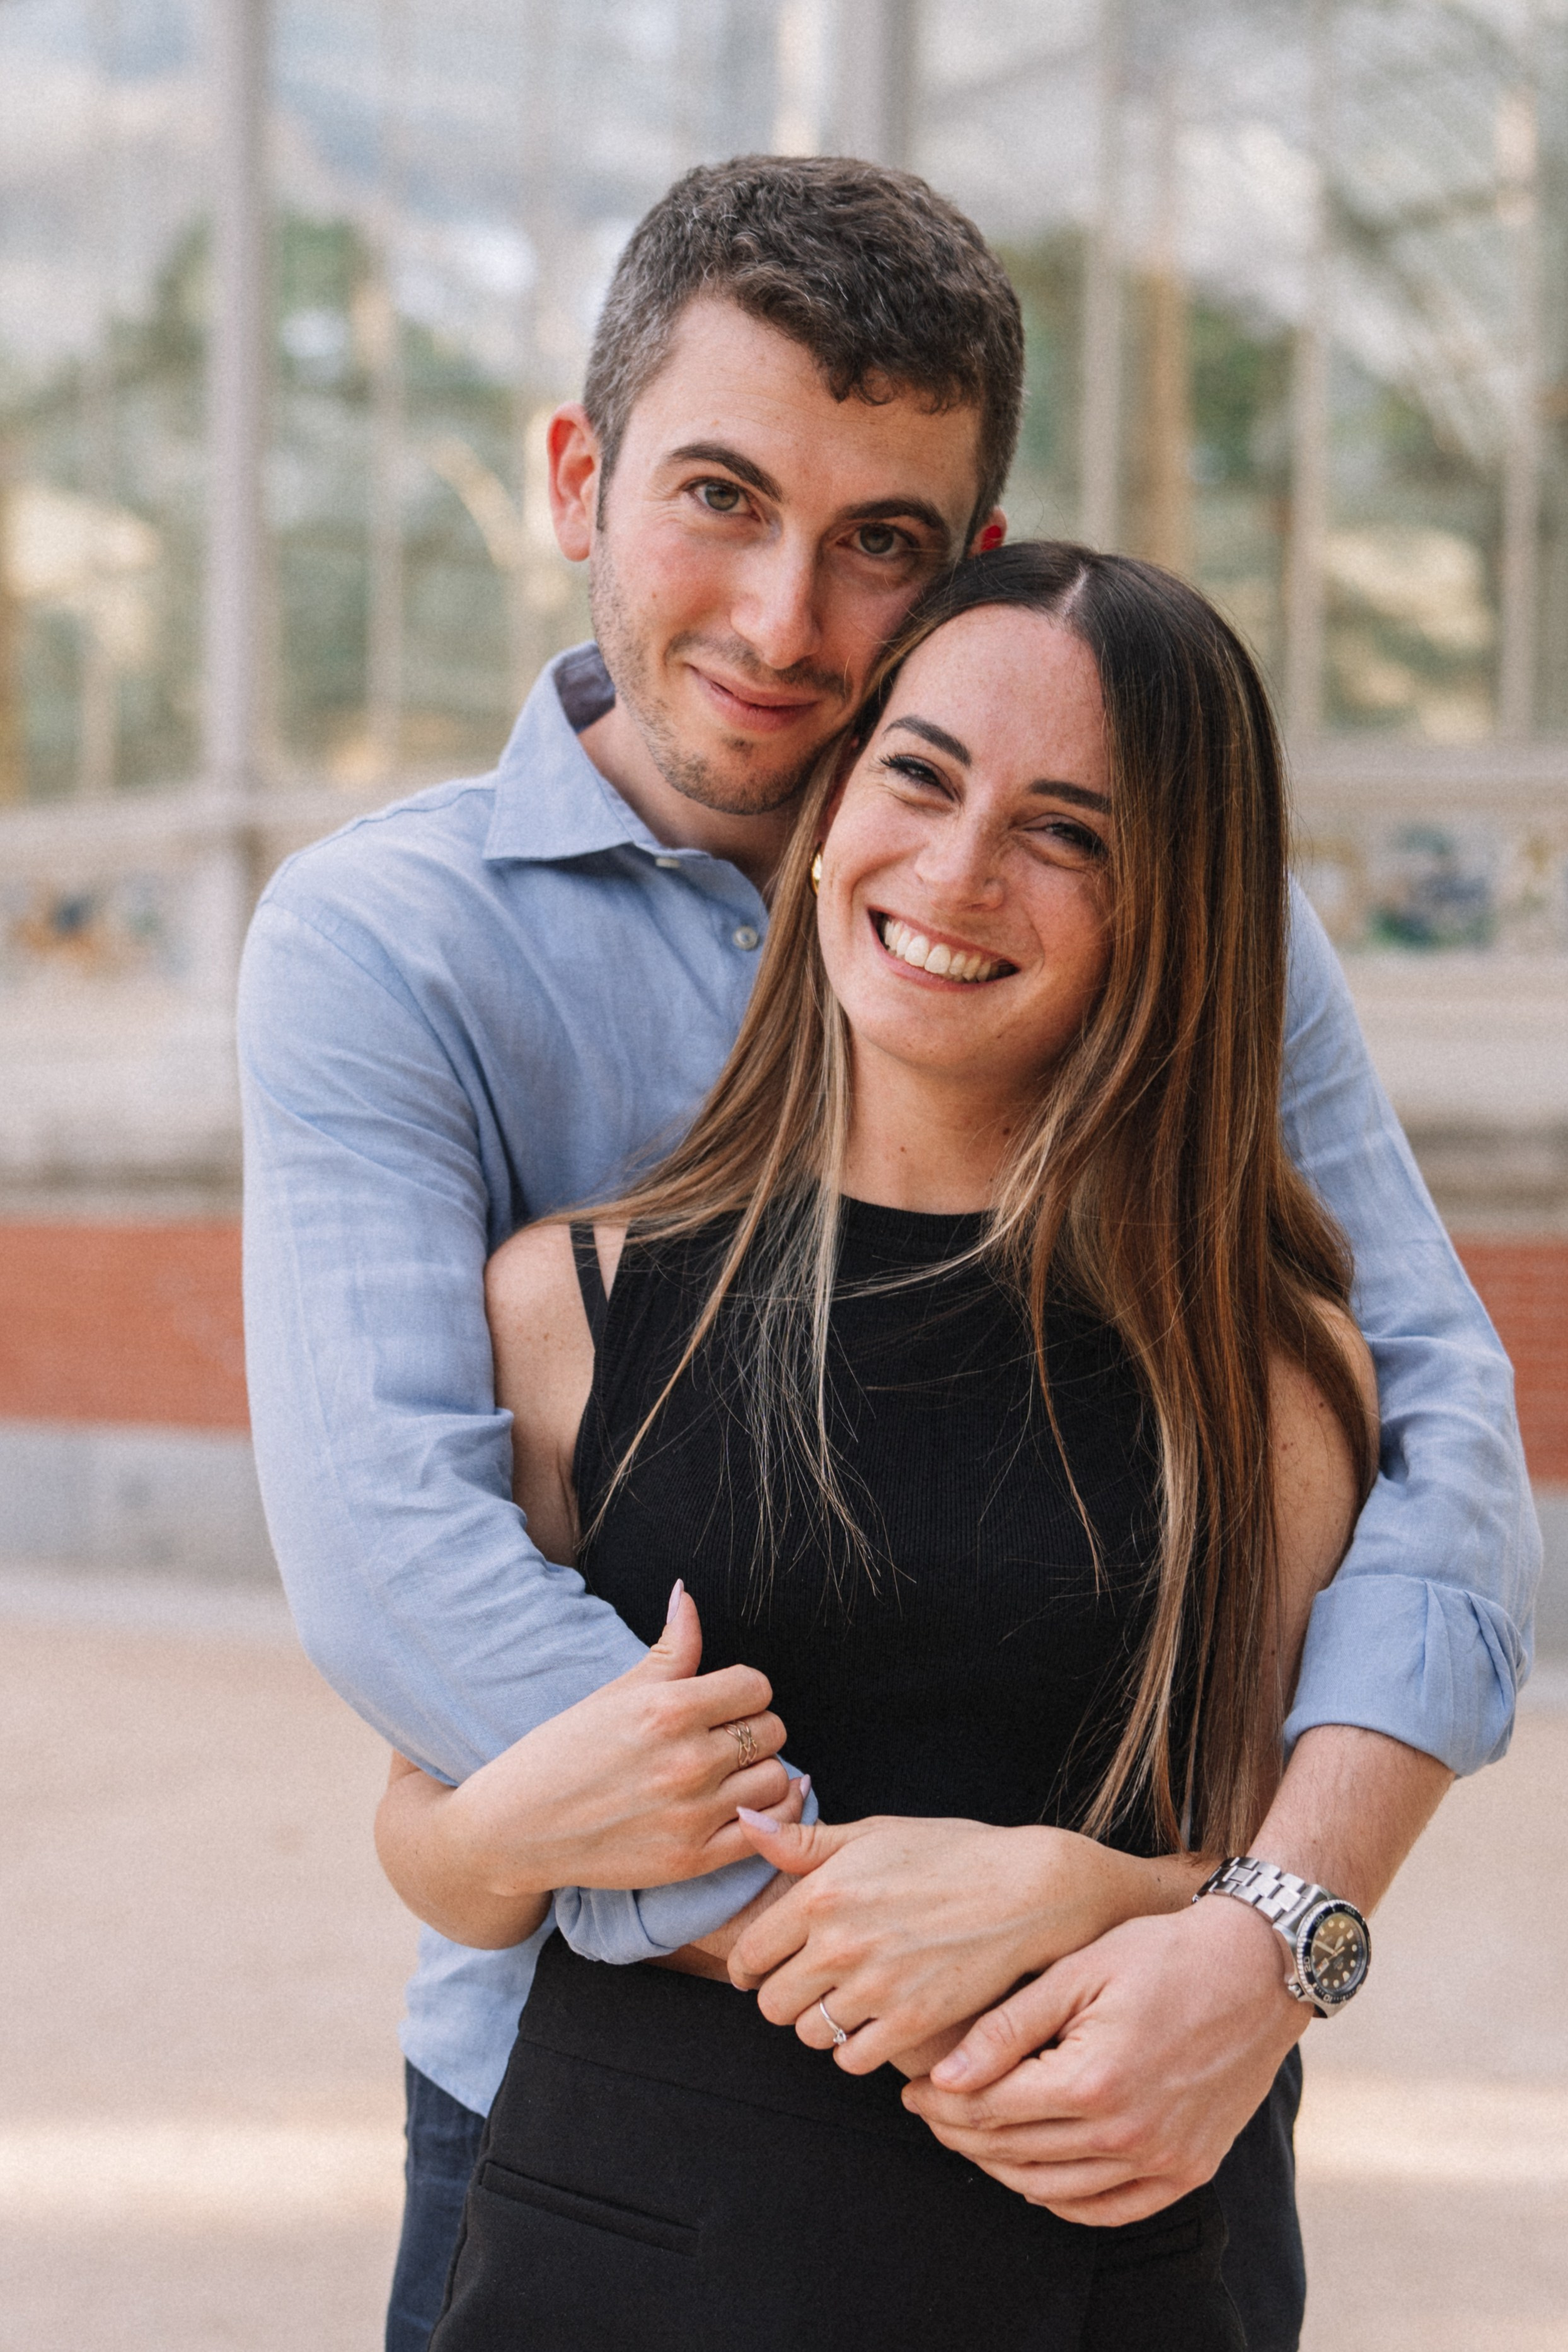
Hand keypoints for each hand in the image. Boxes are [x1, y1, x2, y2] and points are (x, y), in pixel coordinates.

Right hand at [449, 1585, 791, 1896]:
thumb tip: (688, 1596)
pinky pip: (768, 1831)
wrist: (516, 1828)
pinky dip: (768, 1817)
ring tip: (728, 1775)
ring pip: (778, 1780)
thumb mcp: (616, 1693)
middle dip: (752, 1729)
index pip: (756, 1686)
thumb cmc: (562, 1753)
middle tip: (722, 1739)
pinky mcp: (693, 1859)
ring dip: (758, 1774)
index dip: (742, 1691)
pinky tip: (744, 1806)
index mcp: (669, 1710)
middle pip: (772, 1731)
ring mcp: (693, 1814)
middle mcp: (688, 1761)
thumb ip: (669, 1648)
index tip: (722, 1703)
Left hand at [726, 1811, 1178, 2076]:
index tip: (761, 1970)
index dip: (749, 1967)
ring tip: (845, 2003)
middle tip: (808, 1987)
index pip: (750, 1954)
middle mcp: (840, 1944)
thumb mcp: (873, 1834)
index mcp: (822, 1893)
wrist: (1027, 1889)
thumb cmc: (950, 1854)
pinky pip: (853, 2060)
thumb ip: (802, 1841)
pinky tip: (876, 2023)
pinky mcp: (912, 2023)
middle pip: (773, 2005)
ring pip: (811, 2035)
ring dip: (822, 2025)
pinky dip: (858, 2049)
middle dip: (786, 1997)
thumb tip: (745, 1821)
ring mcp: (876, 1987)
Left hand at [902, 1897, 1305, 2223]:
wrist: (1258, 1967)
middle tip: (931, 2112)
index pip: (989, 2112)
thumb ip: (1009, 2027)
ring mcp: (1163, 2159)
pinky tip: (1038, 2176)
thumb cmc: (1163, 1953)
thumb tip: (945, 2077)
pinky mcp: (1190, 2170)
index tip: (912, 2091)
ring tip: (973, 2138)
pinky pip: (1111, 2211)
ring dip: (1003, 2169)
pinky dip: (1065, 2202)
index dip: (940, 2104)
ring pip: (1054, 2190)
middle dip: (959, 2135)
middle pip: (1014, 2154)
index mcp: (1092, 2080)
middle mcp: (1127, 2133)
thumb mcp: (1079, 1971)